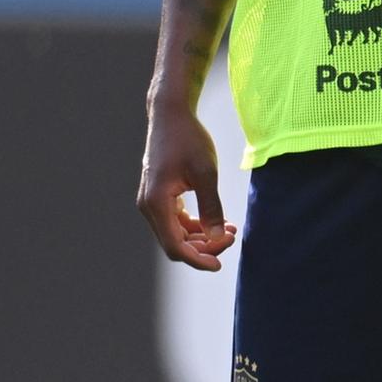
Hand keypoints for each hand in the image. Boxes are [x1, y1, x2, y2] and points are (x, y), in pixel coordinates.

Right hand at [135, 100, 235, 270]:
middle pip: (175, 242)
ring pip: (177, 233)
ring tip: (231, 230)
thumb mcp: (206, 173)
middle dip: (204, 247)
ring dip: (202, 237)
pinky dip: (197, 225)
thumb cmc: (188, 140)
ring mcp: (152, 201)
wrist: (171, 116)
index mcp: (155, 202)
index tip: (220, 265)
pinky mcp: (160, 195)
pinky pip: (177, 220)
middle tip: (233, 237)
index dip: (197, 259)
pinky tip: (220, 222)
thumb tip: (218, 237)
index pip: (175, 245)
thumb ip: (212, 207)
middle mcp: (148, 205)